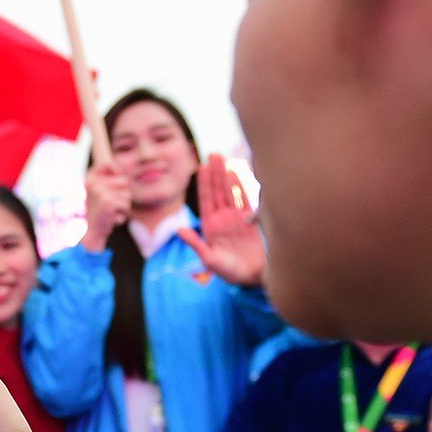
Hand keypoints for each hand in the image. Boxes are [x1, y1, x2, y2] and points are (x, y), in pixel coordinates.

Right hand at [81, 162, 130, 251]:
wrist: (93, 233)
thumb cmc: (101, 211)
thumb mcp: (101, 191)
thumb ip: (107, 176)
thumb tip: (116, 168)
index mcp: (89, 178)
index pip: (109, 165)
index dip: (115, 175)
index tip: (108, 191)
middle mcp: (92, 183)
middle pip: (124, 181)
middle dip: (122, 195)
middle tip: (110, 205)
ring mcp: (99, 192)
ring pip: (127, 194)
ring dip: (123, 206)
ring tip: (111, 212)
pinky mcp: (107, 203)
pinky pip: (126, 205)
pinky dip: (123, 213)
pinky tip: (112, 218)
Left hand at [193, 154, 265, 286]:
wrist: (253, 278)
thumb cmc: (229, 272)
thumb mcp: (209, 260)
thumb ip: (196, 244)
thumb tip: (179, 230)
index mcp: (210, 226)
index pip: (206, 200)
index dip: (204, 184)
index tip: (201, 167)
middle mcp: (222, 219)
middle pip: (217, 191)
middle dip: (215, 173)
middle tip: (213, 154)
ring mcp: (236, 218)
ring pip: (230, 192)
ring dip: (226, 176)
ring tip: (223, 159)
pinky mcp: (250, 221)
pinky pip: (245, 200)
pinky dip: (241, 187)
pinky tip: (236, 174)